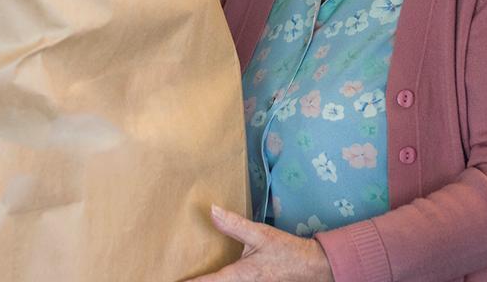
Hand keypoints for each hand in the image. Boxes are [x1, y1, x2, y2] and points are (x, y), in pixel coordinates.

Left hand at [189, 205, 334, 281]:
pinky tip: (216, 275)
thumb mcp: (261, 235)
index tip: (172, 281)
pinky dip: (222, 280)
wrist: (313, 268)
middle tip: (181, 278)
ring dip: (212, 281)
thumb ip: (234, 225)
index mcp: (239, 276)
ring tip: (195, 277)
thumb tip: (212, 211)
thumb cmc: (288, 253)